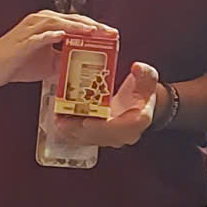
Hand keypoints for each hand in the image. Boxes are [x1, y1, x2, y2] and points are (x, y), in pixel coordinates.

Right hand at [0, 11, 103, 88]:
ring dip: (77, 27)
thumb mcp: (47, 63)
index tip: (112, 34)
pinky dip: (51, 35)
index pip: (77, 23)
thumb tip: (83, 67)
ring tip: (94, 31)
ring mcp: (31, 29)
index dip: (96, 27)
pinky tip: (63, 36)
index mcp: (48, 25)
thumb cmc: (15, 63)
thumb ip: (64, 60)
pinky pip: (39, 35)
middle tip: (110, 33)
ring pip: (59, 23)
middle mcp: (41, 22)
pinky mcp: (22, 40)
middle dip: (93, 25)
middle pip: (72, 19)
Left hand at [42, 62, 159, 151]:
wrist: (138, 104)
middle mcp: (126, 133)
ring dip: (73, 132)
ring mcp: (113, 138)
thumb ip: (145, 72)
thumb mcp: (148, 77)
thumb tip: (137, 68)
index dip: (105, 127)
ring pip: (91, 139)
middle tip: (63, 120)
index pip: (124, 128)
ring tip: (58, 120)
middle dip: (81, 129)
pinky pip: (85, 138)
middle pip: (102, 136)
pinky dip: (72, 132)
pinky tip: (60, 123)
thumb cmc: (142, 92)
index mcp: (139, 119)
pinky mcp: (101, 138)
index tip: (88, 121)